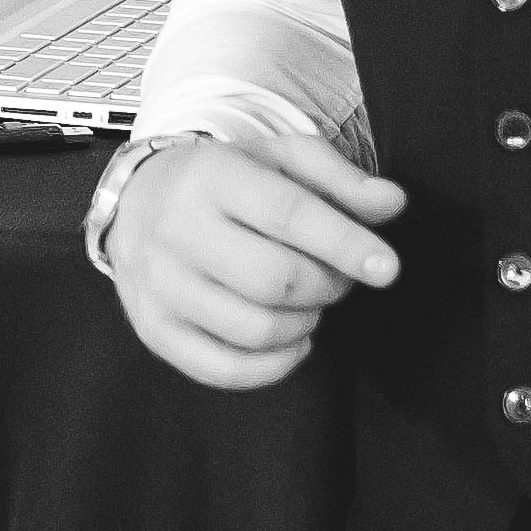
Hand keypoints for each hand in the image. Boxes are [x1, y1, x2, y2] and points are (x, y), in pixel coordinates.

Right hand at [101, 126, 403, 389]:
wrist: (138, 201)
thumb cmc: (225, 180)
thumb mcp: (281, 159)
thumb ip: (341, 179)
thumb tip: (393, 204)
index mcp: (213, 177)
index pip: (289, 215)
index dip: (346, 245)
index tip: (387, 268)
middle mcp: (178, 231)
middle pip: (275, 280)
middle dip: (326, 286)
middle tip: (335, 276)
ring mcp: (161, 286)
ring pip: (255, 329)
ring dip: (304, 323)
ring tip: (308, 301)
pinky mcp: (155, 330)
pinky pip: (225, 370)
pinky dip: (274, 365)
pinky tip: (291, 339)